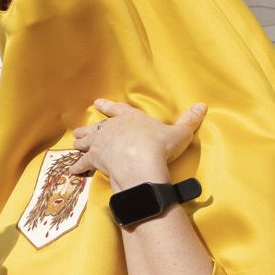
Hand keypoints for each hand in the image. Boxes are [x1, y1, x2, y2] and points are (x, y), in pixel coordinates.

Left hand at [69, 99, 205, 190]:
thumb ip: (189, 120)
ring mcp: (101, 143)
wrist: (140, 162)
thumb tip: (203, 105)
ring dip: (81, 142)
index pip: (117, 109)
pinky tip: (72, 170)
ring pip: (87, 141)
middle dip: (89, 128)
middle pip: (98, 126)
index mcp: (130, 118)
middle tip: (80, 129)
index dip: (107, 106)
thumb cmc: (159, 146)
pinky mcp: (95, 158)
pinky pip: (83, 162)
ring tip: (75, 143)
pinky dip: (78, 166)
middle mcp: (112, 128)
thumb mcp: (179, 133)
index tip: (97, 103)